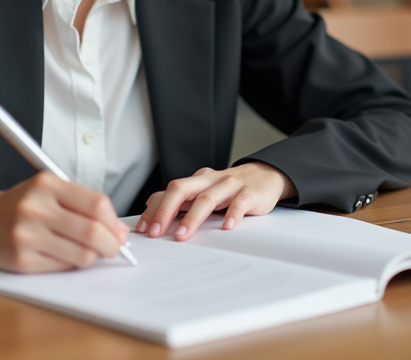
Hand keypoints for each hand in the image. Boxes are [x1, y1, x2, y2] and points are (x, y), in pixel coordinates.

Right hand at [0, 172, 129, 272]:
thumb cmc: (19, 205)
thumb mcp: (48, 190)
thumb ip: (83, 205)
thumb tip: (119, 231)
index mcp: (47, 184)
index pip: (97, 204)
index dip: (114, 221)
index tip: (118, 230)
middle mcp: (36, 208)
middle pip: (93, 232)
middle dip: (111, 245)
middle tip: (114, 248)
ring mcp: (27, 235)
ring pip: (82, 254)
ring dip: (93, 256)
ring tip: (89, 251)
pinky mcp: (22, 260)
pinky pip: (63, 267)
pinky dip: (71, 263)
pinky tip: (65, 255)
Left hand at [135, 162, 296, 241]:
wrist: (266, 175)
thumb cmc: (230, 188)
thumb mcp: (203, 189)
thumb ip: (180, 198)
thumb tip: (150, 205)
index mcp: (197, 180)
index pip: (169, 190)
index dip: (155, 208)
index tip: (144, 228)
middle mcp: (210, 180)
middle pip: (182, 189)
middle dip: (166, 210)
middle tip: (155, 232)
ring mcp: (230, 185)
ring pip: (207, 198)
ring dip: (192, 217)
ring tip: (182, 235)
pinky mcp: (250, 193)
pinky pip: (239, 203)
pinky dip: (232, 214)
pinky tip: (226, 227)